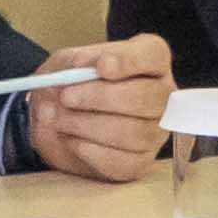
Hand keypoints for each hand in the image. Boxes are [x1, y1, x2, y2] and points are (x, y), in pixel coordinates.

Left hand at [21, 37, 182, 183]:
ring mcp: (155, 131)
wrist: (57, 121)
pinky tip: (69, 139)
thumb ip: (74, 62)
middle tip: (65, 97)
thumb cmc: (70, 84)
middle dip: (100, 97)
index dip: (129, 61)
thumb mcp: (65, 63)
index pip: (153, 54)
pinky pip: (123, 161)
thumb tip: (81, 67)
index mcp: (150, 60)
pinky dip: (90, 151)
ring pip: (134, 131)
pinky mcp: (141, 162)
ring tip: (56, 118)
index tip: (101, 66)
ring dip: (87, 125)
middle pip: (145, 96)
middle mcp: (161, 95)